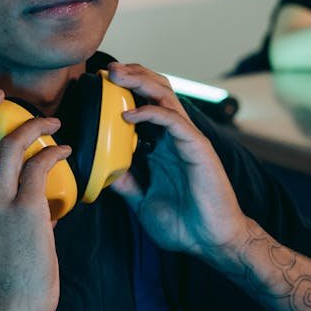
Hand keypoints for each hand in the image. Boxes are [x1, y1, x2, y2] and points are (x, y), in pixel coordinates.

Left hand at [107, 63, 248, 257]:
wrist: (209, 241)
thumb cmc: (182, 223)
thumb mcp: (142, 200)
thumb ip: (125, 183)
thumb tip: (101, 171)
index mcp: (162, 146)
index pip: (145, 105)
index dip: (126, 90)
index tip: (100, 83)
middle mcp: (175, 137)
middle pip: (156, 92)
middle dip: (132, 75)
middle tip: (107, 69)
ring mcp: (187, 140)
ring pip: (165, 97)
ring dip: (140, 83)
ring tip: (116, 75)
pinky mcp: (197, 147)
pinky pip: (174, 121)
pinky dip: (151, 112)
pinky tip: (129, 115)